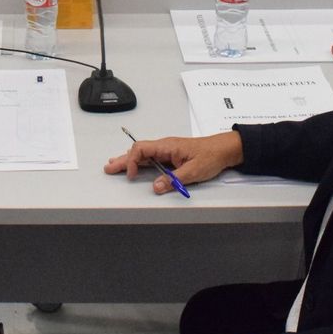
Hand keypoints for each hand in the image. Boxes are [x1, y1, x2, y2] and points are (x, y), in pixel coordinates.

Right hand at [103, 131, 242, 191]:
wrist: (224, 150)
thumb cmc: (211, 156)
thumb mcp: (193, 171)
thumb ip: (174, 180)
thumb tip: (156, 187)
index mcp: (167, 146)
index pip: (141, 149)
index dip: (132, 162)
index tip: (131, 175)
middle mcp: (164, 147)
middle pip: (138, 151)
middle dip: (123, 160)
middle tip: (108, 168)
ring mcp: (167, 151)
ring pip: (143, 155)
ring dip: (129, 161)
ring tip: (114, 166)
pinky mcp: (171, 157)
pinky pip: (151, 159)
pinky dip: (139, 163)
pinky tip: (134, 167)